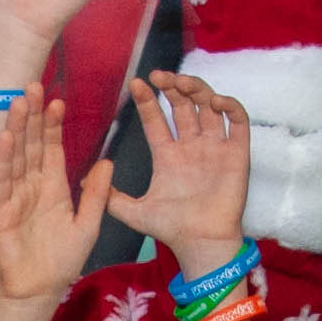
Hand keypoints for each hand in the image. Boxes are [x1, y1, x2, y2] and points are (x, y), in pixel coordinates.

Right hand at [0, 97, 110, 305]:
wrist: (38, 290)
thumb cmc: (62, 261)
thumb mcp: (88, 225)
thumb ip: (96, 195)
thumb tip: (107, 162)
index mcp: (53, 187)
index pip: (52, 148)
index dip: (53, 125)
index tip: (58, 100)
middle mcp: (30, 186)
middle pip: (31, 144)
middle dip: (33, 116)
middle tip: (34, 85)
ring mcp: (12, 196)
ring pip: (15, 155)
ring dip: (17, 128)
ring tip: (20, 101)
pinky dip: (1, 159)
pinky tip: (5, 136)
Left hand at [113, 72, 251, 273]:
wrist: (200, 244)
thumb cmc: (171, 229)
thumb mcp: (133, 212)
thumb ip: (111, 197)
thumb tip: (83, 183)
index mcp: (168, 155)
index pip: (156, 118)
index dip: (147, 100)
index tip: (136, 84)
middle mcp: (191, 146)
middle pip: (183, 105)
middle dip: (172, 86)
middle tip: (160, 76)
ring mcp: (215, 147)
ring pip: (209, 106)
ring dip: (198, 89)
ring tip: (183, 83)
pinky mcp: (237, 154)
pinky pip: (238, 122)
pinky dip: (230, 106)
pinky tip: (215, 101)